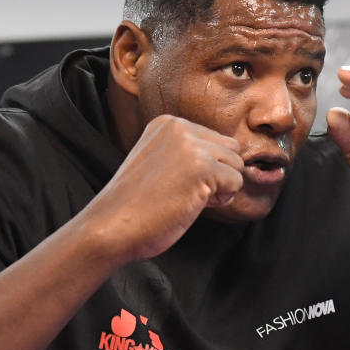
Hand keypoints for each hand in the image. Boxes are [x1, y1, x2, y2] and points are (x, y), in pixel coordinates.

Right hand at [83, 114, 243, 260]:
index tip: (177, 182)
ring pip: (237, 165)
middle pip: (231, 149)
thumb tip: (233, 159)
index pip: (214, 140)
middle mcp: (180, 127)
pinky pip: (236, 182)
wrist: (112, 225)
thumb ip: (188, 152)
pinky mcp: (202, 167)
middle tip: (188, 192)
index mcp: (168, 123)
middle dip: (219, 174)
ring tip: (188, 198)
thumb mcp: (160, 162)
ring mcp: (191, 146)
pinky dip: (221, 200)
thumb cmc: (136, 205)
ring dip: (221, 187)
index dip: (206, 167)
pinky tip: (192, 204)